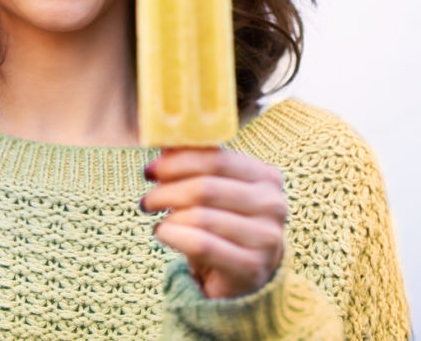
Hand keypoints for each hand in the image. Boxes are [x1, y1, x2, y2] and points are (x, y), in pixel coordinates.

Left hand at [141, 148, 286, 299]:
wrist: (242, 277)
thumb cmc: (224, 225)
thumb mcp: (216, 191)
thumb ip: (197, 165)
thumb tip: (165, 143)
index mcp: (266, 177)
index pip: (216, 159)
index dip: (177, 162)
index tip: (151, 170)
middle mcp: (273, 205)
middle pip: (205, 188)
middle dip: (167, 191)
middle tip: (148, 199)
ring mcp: (266, 238)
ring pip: (201, 217)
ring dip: (168, 216)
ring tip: (156, 219)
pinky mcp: (251, 267)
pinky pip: (201, 245)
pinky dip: (173, 236)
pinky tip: (163, 233)